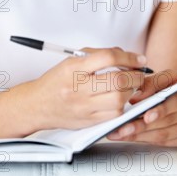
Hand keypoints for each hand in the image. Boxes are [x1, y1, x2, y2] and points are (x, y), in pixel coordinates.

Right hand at [28, 47, 146, 130]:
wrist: (38, 104)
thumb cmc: (56, 81)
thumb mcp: (72, 60)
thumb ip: (97, 55)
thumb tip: (124, 55)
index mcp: (74, 68)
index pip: (107, 58)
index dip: (128, 57)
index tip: (139, 59)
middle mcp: (78, 87)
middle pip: (117, 81)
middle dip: (135, 76)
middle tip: (138, 73)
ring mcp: (84, 106)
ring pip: (119, 100)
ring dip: (131, 92)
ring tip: (131, 86)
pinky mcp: (89, 121)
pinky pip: (114, 115)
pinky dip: (123, 106)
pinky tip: (121, 99)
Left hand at [107, 69, 176, 146]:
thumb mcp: (172, 77)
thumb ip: (153, 82)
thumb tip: (134, 97)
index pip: (176, 101)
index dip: (161, 110)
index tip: (145, 116)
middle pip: (166, 122)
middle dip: (141, 126)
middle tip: (120, 129)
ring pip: (165, 134)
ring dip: (141, 136)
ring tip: (121, 135)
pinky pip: (168, 142)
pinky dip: (149, 140)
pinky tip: (134, 138)